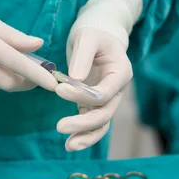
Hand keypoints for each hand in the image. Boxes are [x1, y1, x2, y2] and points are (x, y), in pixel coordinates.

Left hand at [55, 27, 132, 150]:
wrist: (97, 34)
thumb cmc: (93, 32)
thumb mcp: (87, 37)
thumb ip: (83, 57)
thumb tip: (75, 80)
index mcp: (120, 73)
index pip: (104, 92)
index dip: (82, 95)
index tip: (59, 90)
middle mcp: (117, 89)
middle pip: (104, 113)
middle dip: (83, 123)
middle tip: (59, 126)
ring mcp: (107, 99)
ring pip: (100, 124)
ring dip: (85, 136)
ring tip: (67, 146)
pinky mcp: (94, 104)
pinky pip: (91, 123)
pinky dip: (82, 133)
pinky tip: (68, 143)